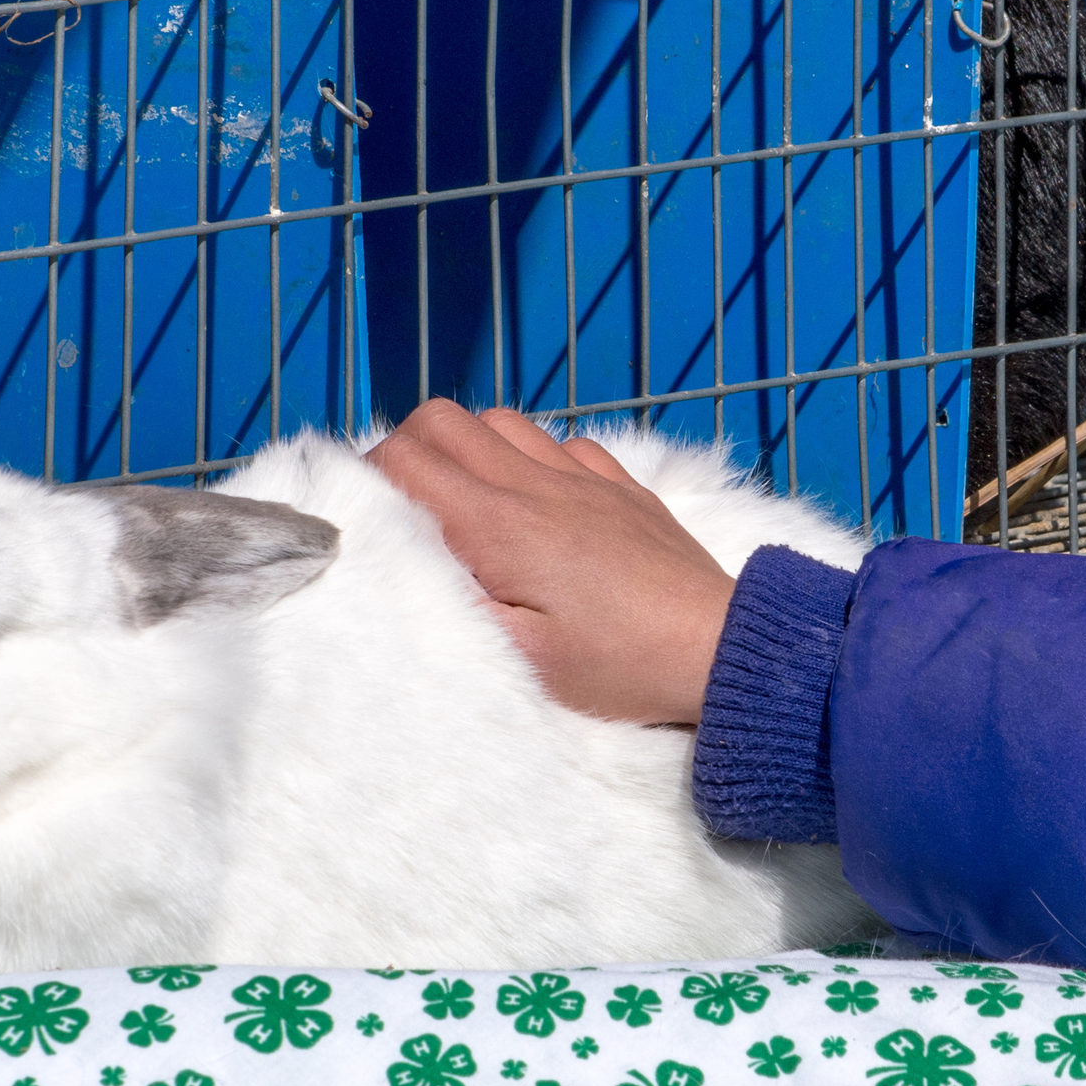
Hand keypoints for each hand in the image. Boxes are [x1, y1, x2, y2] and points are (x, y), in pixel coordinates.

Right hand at [365, 399, 735, 725]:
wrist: (717, 648)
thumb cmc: (616, 666)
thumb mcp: (520, 658)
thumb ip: (452, 601)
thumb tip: (401, 557)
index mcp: (497, 526)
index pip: (404, 458)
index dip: (368, 476)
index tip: (368, 513)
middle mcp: (534, 484)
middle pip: (441, 420)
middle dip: (406, 449)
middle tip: (407, 503)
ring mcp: (582, 477)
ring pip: (499, 419)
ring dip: (467, 447)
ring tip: (466, 498)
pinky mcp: (620, 486)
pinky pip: (561, 441)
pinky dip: (531, 457)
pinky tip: (539, 500)